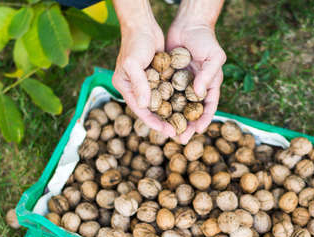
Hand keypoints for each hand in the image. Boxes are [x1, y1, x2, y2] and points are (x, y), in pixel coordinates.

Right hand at [112, 16, 175, 136]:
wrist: (143, 25)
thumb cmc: (135, 43)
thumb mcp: (133, 63)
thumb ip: (138, 84)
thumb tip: (144, 106)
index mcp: (126, 88)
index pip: (141, 111)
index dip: (154, 123)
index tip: (167, 131)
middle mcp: (137, 88)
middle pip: (152, 110)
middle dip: (164, 122)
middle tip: (178, 133)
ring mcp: (148, 83)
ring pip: (161, 103)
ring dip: (172, 113)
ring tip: (184, 124)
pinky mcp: (159, 77)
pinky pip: (168, 92)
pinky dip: (175, 99)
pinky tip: (187, 107)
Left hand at [167, 19, 225, 143]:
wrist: (188, 24)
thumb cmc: (206, 40)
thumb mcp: (214, 56)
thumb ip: (209, 75)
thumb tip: (198, 94)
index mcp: (209, 86)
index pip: (208, 107)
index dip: (204, 120)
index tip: (197, 131)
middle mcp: (195, 89)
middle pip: (191, 112)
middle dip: (186, 126)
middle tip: (180, 138)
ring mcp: (181, 85)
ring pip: (177, 106)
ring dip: (172, 120)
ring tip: (166, 131)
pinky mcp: (168, 79)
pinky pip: (165, 94)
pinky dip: (161, 104)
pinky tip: (155, 114)